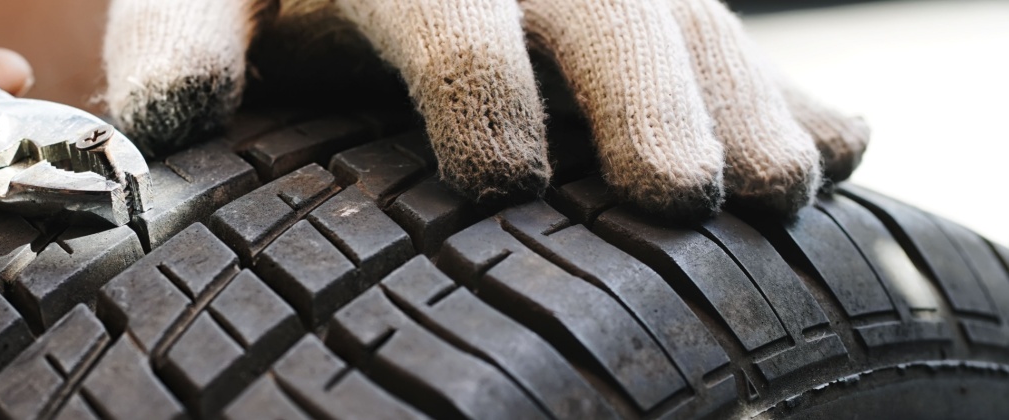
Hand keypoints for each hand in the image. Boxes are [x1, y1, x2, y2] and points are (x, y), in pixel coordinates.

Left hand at [100, 0, 869, 219]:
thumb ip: (179, 43)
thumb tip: (174, 118)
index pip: (455, 19)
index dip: (479, 92)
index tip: (500, 180)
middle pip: (604, 11)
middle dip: (644, 98)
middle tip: (680, 195)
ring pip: (690, 22)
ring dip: (743, 104)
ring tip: (781, 189)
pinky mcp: (649, 2)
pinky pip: (737, 34)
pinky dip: (791, 93)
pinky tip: (837, 148)